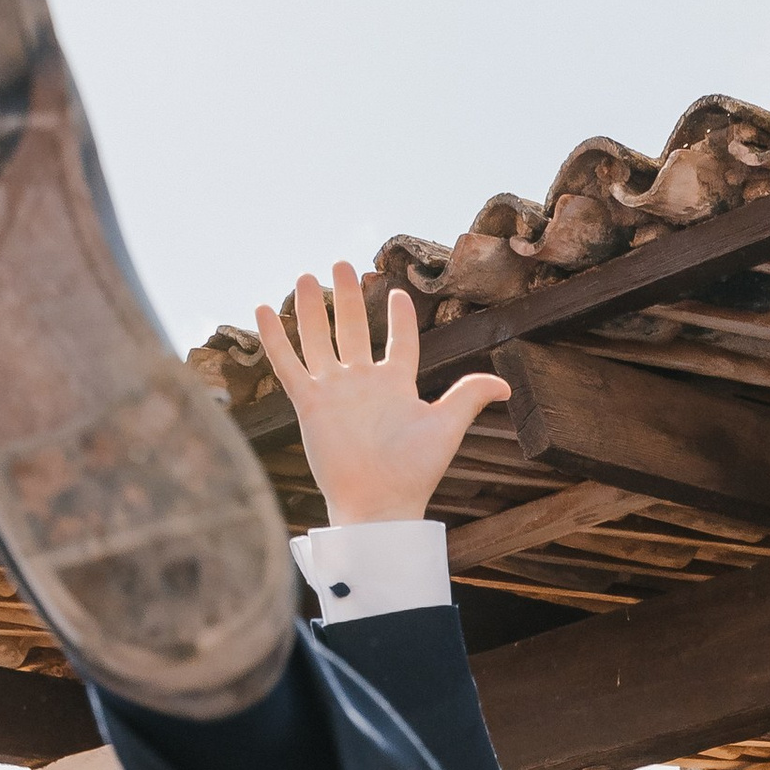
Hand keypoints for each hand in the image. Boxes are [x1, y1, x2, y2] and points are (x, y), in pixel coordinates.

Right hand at [256, 262, 506, 529]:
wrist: (378, 504)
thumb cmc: (413, 472)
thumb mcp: (445, 428)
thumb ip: (467, 397)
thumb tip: (505, 385)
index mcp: (396, 385)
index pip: (399, 343)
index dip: (400, 319)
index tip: (399, 293)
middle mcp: (363, 384)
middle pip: (352, 329)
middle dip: (347, 298)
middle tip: (343, 264)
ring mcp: (334, 391)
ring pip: (317, 340)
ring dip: (311, 309)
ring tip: (306, 276)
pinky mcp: (309, 404)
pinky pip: (287, 364)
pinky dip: (275, 338)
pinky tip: (263, 309)